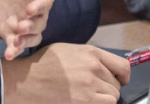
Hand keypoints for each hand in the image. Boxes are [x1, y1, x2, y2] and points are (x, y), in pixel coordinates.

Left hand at [0, 0, 55, 59]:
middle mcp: (38, 11)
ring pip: (32, 36)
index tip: (30, 9)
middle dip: (31, 26)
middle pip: (40, 22)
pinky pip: (18, 45)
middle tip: (20, 26)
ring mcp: (27, 24)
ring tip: (15, 42)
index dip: (39, 6)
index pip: (46, 1)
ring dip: (25, 41)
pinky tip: (8, 54)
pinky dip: (15, 51)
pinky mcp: (14, 34)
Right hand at [1, 43, 130, 103]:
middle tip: (93, 91)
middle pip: (117, 85)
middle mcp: (93, 68)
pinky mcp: (84, 102)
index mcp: (91, 53)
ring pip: (112, 97)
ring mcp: (89, 86)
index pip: (123, 66)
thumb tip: (107, 68)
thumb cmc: (42, 66)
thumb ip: (90, 57)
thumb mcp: (69, 50)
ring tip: (88, 97)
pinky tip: (86, 102)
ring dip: (103, 99)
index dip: (124, 77)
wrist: (25, 82)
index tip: (120, 81)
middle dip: (108, 89)